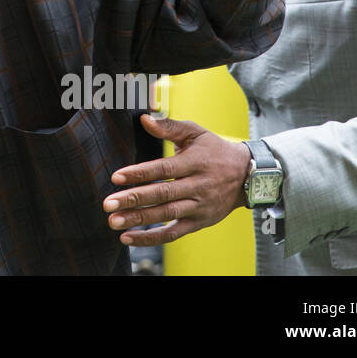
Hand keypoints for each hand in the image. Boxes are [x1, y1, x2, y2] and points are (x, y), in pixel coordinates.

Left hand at [102, 115, 250, 245]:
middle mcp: (197, 187)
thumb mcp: (196, 132)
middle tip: (108, 204)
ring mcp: (199, 207)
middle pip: (162, 195)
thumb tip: (144, 119)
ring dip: (139, 220)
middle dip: (133, 200)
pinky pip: (174, 233)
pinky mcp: (199, 222)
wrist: (248, 176)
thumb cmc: (215, 150)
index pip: (164, 169)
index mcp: (194, 163)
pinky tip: (129, 238)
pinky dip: (152, 238)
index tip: (116, 177)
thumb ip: (169, 126)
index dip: (140, 173)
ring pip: (166, 215)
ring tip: (114, 222)